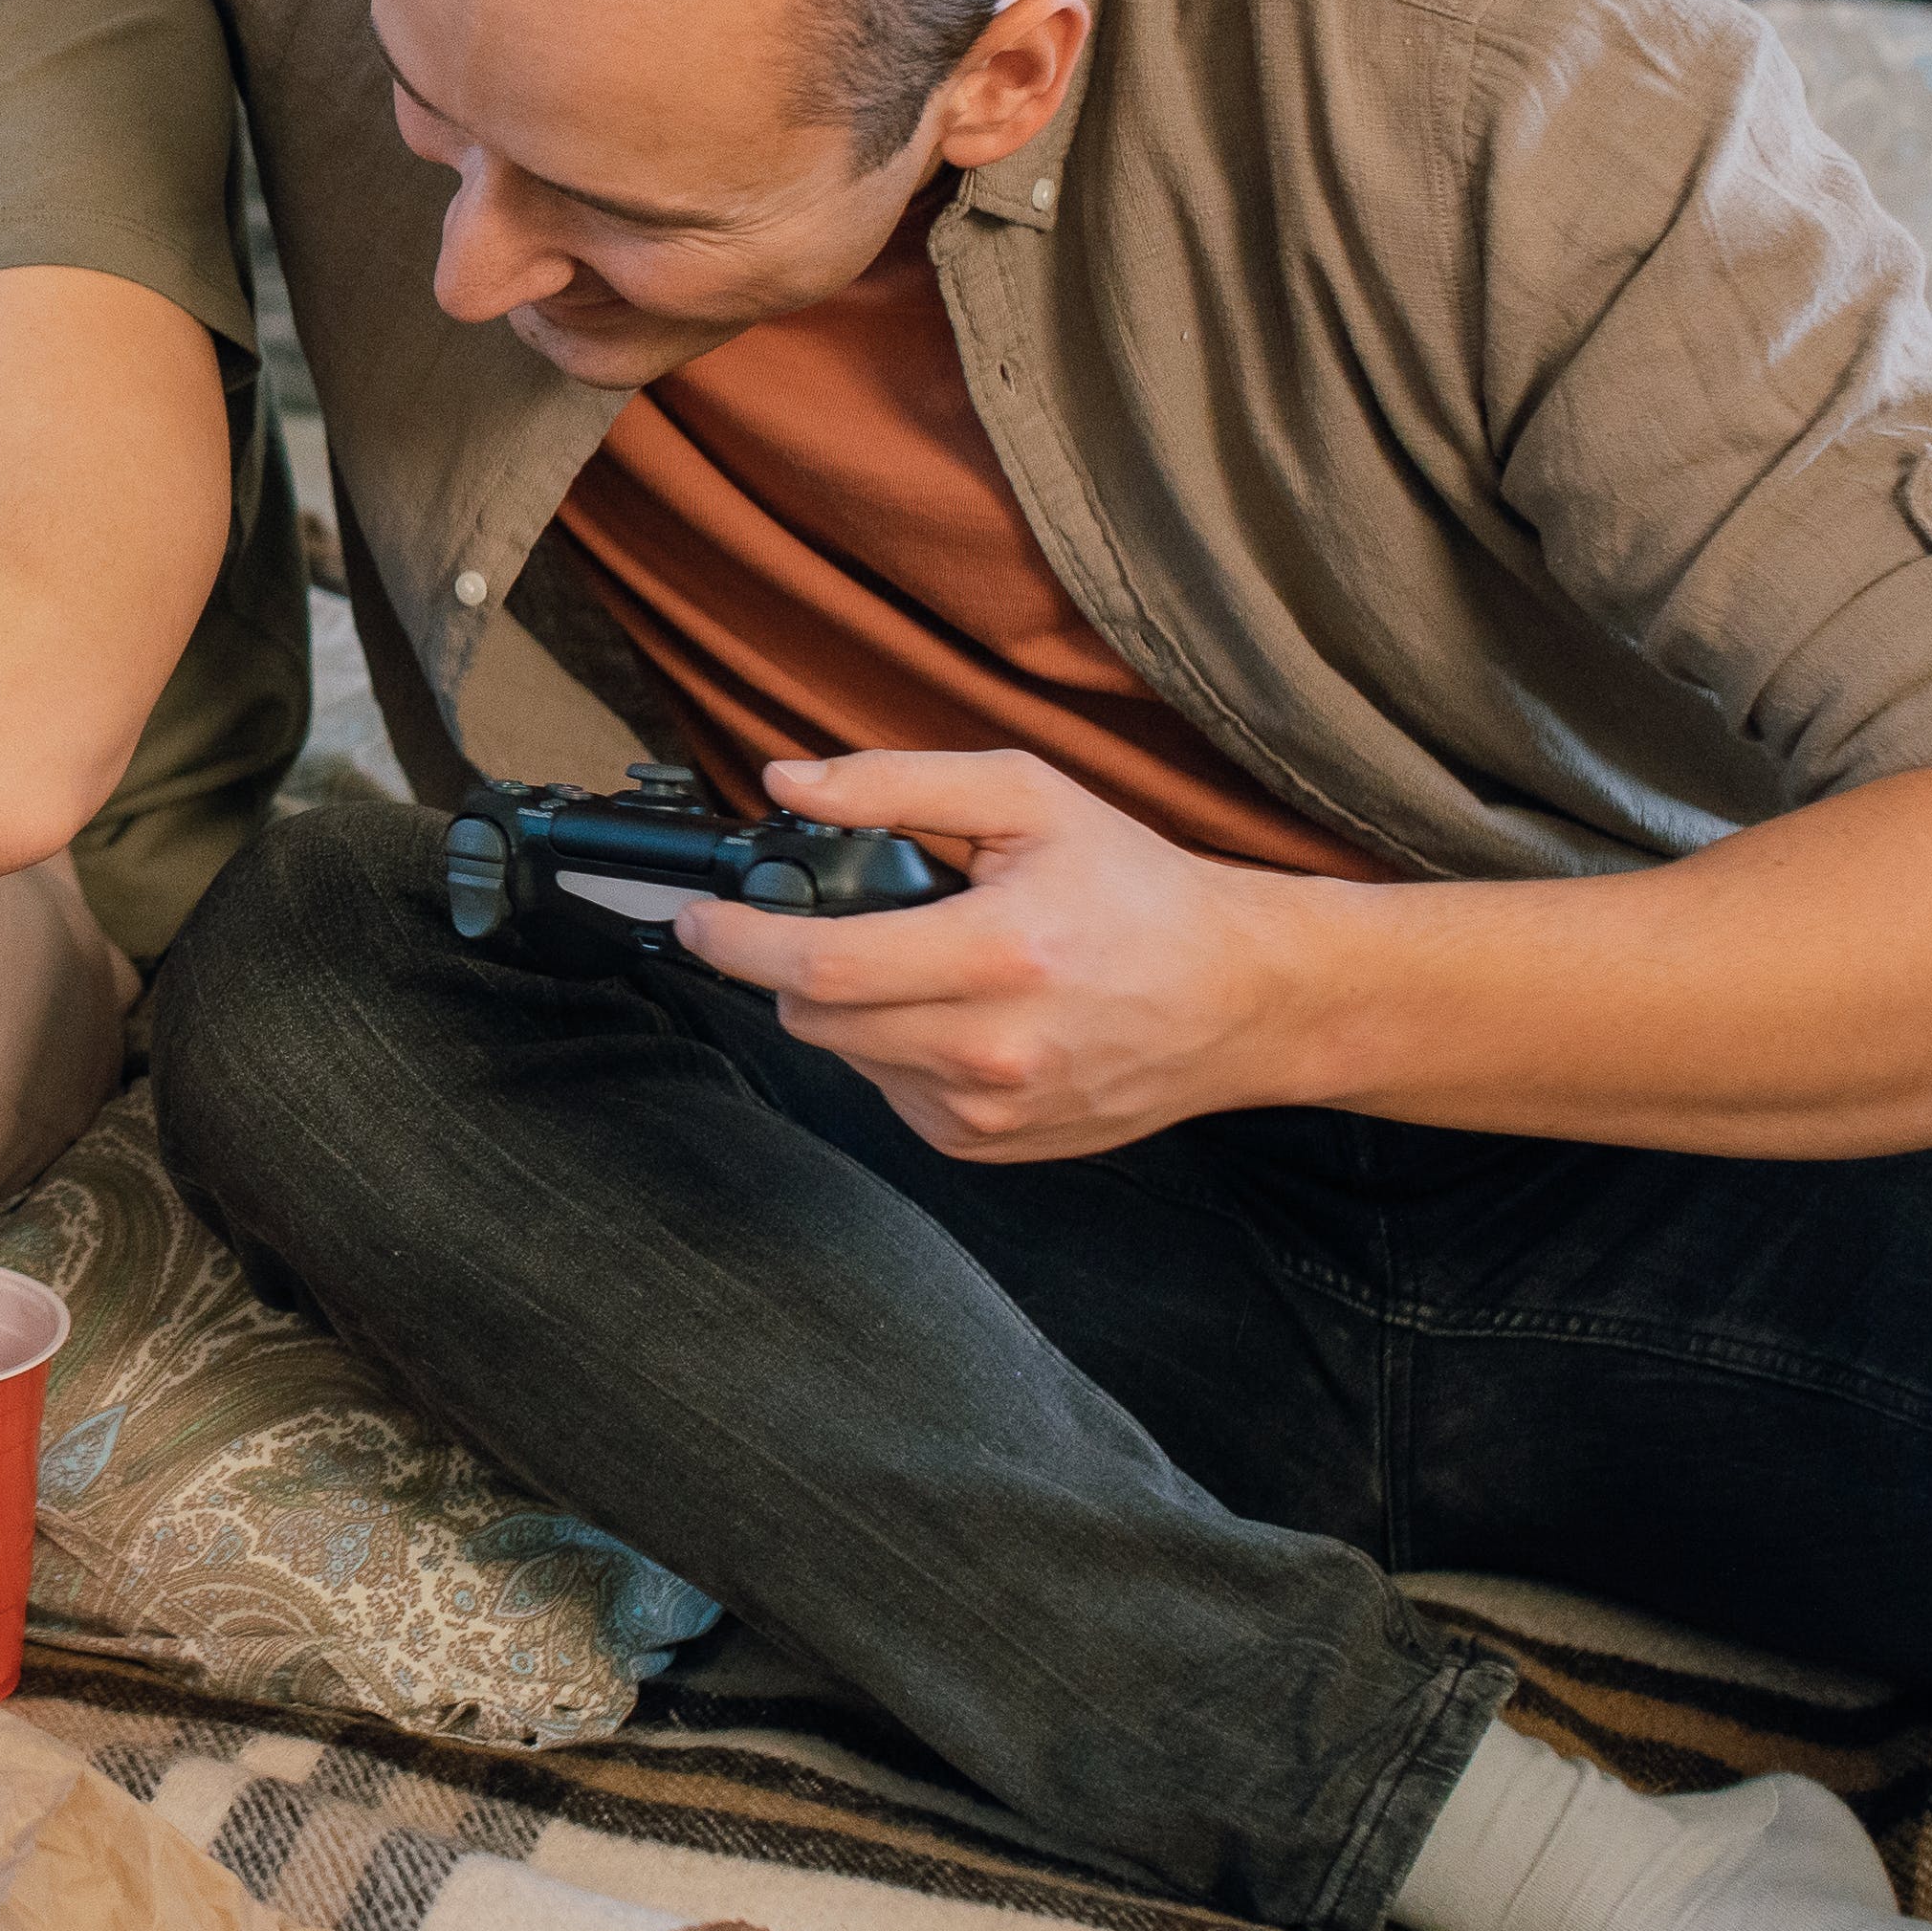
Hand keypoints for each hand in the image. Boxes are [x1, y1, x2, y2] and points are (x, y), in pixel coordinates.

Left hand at [669, 750, 1311, 1162]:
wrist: (1236, 997)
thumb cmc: (1136, 890)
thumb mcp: (1028, 799)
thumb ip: (898, 783)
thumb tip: (789, 782)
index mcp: (1000, 955)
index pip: (822, 968)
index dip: (737, 942)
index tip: (695, 919)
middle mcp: (993, 1051)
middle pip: (816, 1021)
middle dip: (791, 969)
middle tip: (823, 924)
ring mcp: (991, 1113)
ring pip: (848, 1059)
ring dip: (849, 1009)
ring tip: (923, 963)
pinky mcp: (991, 1148)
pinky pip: (891, 1095)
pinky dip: (895, 1052)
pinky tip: (955, 1014)